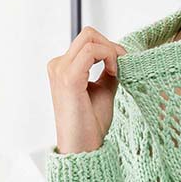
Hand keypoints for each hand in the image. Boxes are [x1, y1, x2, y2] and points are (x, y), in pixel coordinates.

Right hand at [46, 26, 127, 153]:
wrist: (83, 147)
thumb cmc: (90, 124)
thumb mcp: (103, 90)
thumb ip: (108, 70)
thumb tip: (120, 55)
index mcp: (62, 67)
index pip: (87, 41)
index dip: (109, 47)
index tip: (122, 64)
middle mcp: (57, 65)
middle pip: (88, 34)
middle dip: (111, 45)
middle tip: (123, 64)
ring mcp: (61, 70)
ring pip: (90, 38)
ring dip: (111, 51)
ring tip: (117, 71)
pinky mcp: (69, 79)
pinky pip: (92, 52)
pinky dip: (108, 57)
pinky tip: (114, 73)